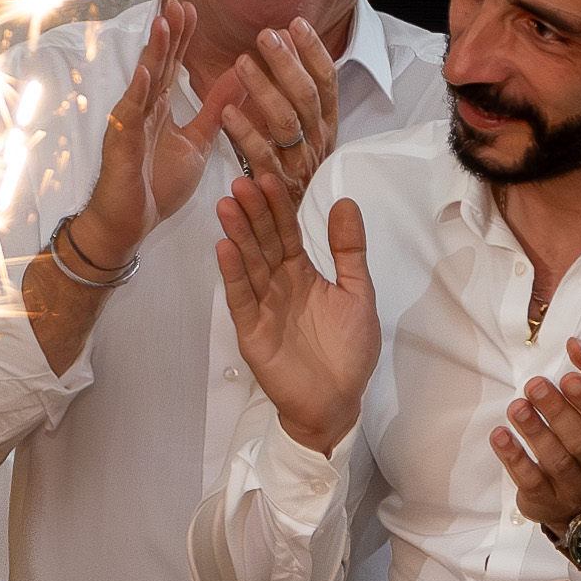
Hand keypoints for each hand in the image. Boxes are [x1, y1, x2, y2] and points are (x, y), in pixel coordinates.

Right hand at [64, 0, 216, 273]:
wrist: (129, 224)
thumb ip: (216, 111)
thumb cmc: (156, 185)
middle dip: (169, 34)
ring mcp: (129, 124)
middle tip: (180, 3)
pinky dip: (137, 94)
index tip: (193, 10)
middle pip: (158, 64)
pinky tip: (146, 74)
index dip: (182, 39)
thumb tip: (240, 79)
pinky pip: (130, 116)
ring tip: (164, 24)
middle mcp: (143, 109)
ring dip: (153, 53)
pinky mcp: (121, 145)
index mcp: (160, 108)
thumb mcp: (197, 142)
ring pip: (143, 82)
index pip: (172, 66)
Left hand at [196, 16, 345, 190]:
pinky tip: (228, 111)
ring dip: (264, 89)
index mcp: (326, 125)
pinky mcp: (277, 186)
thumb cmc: (290, 169)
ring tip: (242, 63)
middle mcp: (318, 142)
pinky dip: (245, 133)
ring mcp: (299, 164)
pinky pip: (262, 156)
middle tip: (265, 35)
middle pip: (305, 95)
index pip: (326, 81)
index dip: (313, 52)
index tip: (296, 24)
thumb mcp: (302, 131)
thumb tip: (285, 40)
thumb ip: (294, 92)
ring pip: (286, 121)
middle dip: (286, 62)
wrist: (290, 227)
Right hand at [212, 160, 378, 455]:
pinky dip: (233, 275)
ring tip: (228, 206)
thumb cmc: (348, 351)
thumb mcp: (357, 292)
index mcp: (301, 273)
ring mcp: (262, 307)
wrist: (338, 402)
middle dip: (254, 213)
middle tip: (242, 182)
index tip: (268, 178)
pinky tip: (224, 248)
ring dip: (238, 235)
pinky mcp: (252, 332)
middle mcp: (278, 285)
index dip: (278, 207)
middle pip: (263, 242)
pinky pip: (241, 299)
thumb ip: (348, 250)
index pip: (286, 232)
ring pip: (249, 265)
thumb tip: (345, 202)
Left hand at [492, 338, 580, 532]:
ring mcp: (573, 485)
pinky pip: (531, 481)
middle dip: (557, 412)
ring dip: (535, 432)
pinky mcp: (546, 499)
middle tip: (534, 386)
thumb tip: (577, 343)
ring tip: (516, 407)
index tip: (570, 378)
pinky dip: (514, 458)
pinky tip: (500, 436)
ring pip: (557, 461)